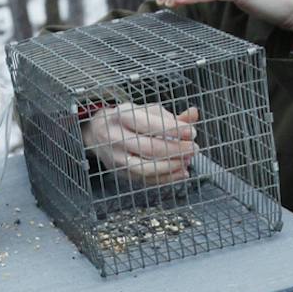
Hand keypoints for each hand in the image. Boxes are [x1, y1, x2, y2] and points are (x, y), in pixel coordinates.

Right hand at [82, 103, 198, 187]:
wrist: (99, 133)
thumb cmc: (128, 120)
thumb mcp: (146, 111)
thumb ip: (171, 116)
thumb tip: (193, 114)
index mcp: (122, 116)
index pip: (150, 125)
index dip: (173, 130)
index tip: (191, 132)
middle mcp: (115, 138)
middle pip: (149, 148)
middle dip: (176, 150)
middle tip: (193, 148)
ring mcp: (116, 158)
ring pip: (146, 169)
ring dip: (171, 167)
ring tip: (187, 161)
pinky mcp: (121, 173)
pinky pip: (146, 180)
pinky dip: (167, 179)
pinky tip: (181, 172)